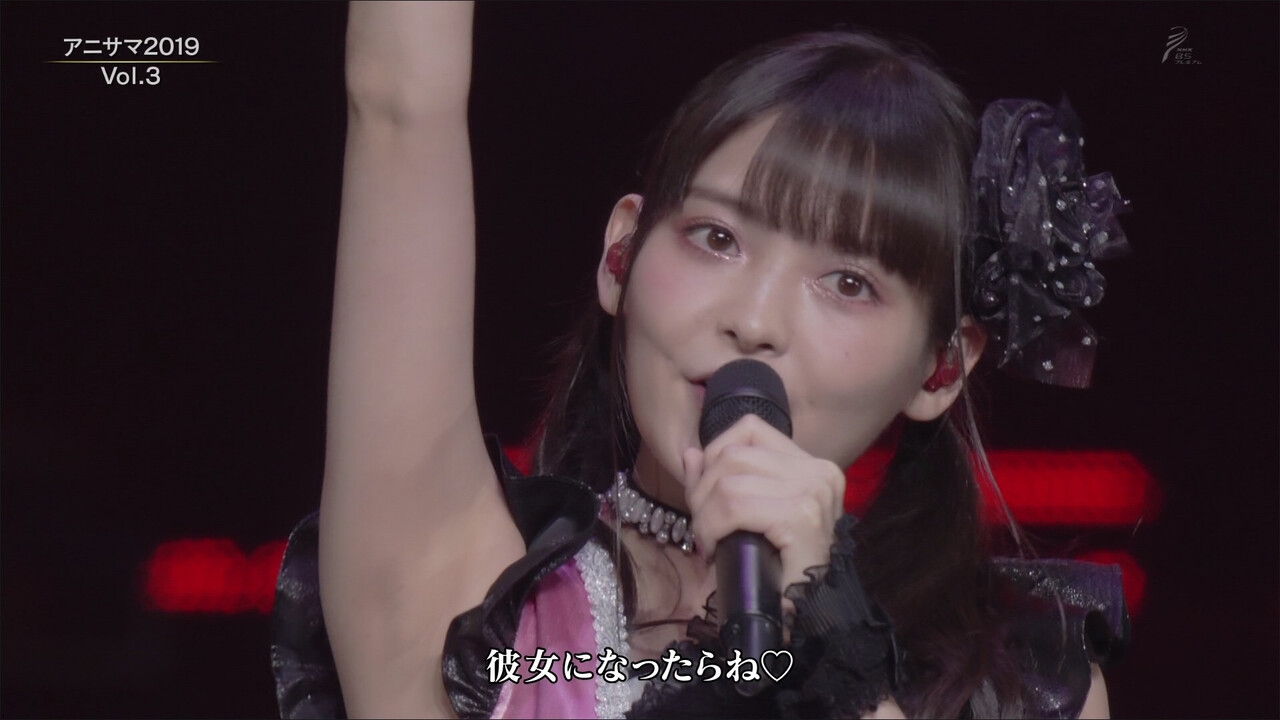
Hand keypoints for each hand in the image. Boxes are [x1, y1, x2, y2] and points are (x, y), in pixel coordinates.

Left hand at [681, 414, 846, 593]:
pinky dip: (711, 527)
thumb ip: (721, 480)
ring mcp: (814, 492)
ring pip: (727, 481)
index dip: (714, 457)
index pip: (749, 430)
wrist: (807, 614)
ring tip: (708, 539)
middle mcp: (819, 472)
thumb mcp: (748, 514)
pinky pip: (733, 507)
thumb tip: (690, 452)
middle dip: (702, 490)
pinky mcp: (802, 517)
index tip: (708, 496)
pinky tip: (714, 548)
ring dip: (704, 514)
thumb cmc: (779, 568)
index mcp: (812, 465)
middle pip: (732, 454)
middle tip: (703, 528)